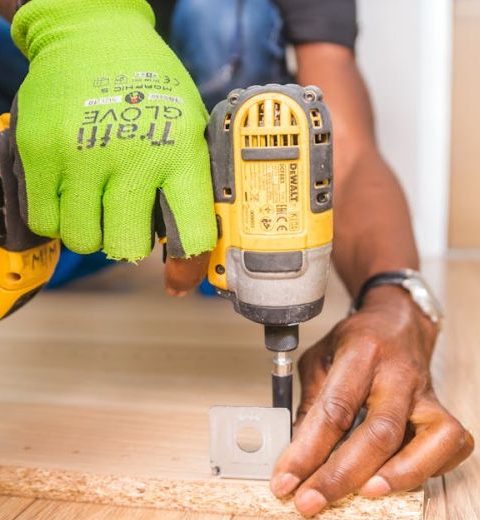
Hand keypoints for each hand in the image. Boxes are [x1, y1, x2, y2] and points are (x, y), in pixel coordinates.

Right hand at [10, 0, 216, 292]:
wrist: (93, 34)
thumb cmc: (150, 88)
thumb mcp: (189, 129)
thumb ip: (189, 186)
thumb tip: (188, 251)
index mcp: (181, 152)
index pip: (191, 233)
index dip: (188, 265)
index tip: (180, 276)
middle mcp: (133, 157)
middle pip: (127, 248)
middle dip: (128, 243)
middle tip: (127, 219)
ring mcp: (81, 155)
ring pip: (84, 241)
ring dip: (92, 231)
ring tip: (97, 199)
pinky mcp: (38, 152)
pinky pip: (45, 222)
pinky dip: (59, 218)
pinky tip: (72, 192)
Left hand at [270, 286, 473, 516]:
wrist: (397, 321)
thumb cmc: (356, 340)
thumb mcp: (320, 357)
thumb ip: (311, 400)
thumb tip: (297, 450)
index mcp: (361, 353)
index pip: (334, 408)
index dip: (307, 450)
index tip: (285, 480)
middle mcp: (397, 373)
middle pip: (378, 431)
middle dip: (341, 475)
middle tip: (310, 502)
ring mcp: (424, 392)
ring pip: (427, 440)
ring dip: (395, 476)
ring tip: (362, 496)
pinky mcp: (440, 407)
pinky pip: (451, 444)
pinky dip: (428, 468)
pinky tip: (397, 478)